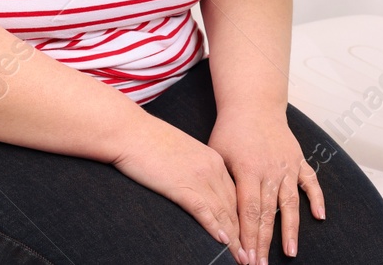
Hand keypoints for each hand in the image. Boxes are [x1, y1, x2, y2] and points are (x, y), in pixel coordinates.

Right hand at [112, 116, 248, 262]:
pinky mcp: (182, 186)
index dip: (244, 218)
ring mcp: (199, 176)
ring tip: (243, 258)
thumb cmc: (149, 141)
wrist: (129, 131)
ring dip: (235, 238)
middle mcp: (212, 167)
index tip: (250, 236)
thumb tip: (198, 190)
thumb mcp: (183, 153)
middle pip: (235, 206)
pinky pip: (204, 211)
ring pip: (224, 212)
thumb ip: (196, 170)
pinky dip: (215, 228)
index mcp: (214, 159)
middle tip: (252, 254)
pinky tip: (223, 241)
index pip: (236, 194)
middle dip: (244, 233)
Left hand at [209, 109, 324, 264]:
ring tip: (290, 252)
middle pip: (268, 213)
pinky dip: (316, 198)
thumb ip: (222, 183)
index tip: (246, 257)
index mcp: (248, 170)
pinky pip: (310, 181)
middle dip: (264, 242)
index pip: (248, 211)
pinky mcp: (298, 160)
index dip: (248, 237)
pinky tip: (319, 216)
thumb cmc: (231, 129)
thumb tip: (219, 215)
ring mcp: (287, 166)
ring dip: (290, 229)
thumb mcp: (217, 154)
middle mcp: (271, 170)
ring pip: (290, 203)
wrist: (254, 104)